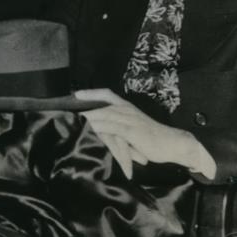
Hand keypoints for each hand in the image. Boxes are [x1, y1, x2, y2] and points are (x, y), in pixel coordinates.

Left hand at [75, 89, 214, 178]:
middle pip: (100, 104)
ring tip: (70, 119)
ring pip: (103, 115)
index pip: (106, 94)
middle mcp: (126, 110)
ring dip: (86, 117)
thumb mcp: (132, 130)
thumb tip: (99, 131)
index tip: (75, 94)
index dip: (91, 93)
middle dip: (82, 107)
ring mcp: (129, 119)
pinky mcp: (131, 131)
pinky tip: (88, 128)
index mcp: (126, 108)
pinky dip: (99, 127)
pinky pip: (112, 127)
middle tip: (64, 108)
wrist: (172, 144)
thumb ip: (117, 129)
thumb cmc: (151, 139)